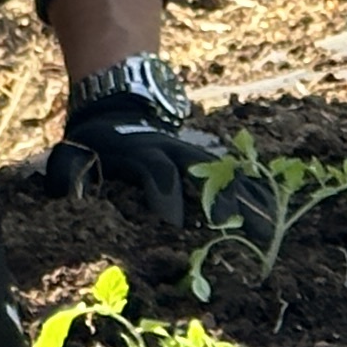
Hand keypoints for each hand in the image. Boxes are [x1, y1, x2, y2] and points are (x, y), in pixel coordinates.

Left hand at [38, 88, 260, 230]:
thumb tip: (71, 208)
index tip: (175, 231)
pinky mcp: (208, 162)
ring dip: (248, 202)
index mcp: (142, 152)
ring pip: (229, 175)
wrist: (119, 109)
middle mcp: (174, 152)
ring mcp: (195, 155)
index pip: (159, 176)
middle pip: (206, 175)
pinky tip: (275, 218)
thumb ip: (71, 182)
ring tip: (270, 232)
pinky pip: (238, 177)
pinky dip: (257, 195)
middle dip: (222, 204)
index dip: (167, 201)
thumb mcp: (73, 157)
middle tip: (238, 236)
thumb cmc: (93, 146)